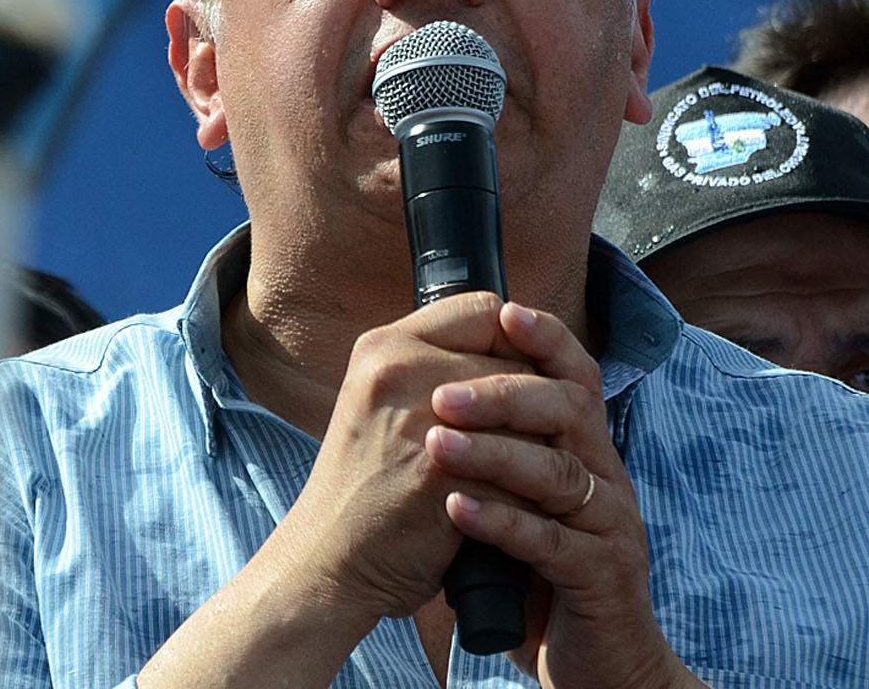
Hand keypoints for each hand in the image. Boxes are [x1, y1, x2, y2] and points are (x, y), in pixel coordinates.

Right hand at [277, 291, 537, 625]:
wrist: (329, 559)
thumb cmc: (363, 485)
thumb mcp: (380, 404)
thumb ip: (433, 369)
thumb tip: (516, 353)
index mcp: (383, 346)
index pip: (484, 308)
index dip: (515, 341)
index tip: (522, 378)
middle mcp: (398, 369)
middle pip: (515, 360)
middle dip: (533, 402)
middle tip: (534, 437)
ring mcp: (422, 418)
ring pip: (527, 411)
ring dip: (539, 445)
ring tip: (532, 473)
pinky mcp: (447, 472)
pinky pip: (524, 464)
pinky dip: (531, 489)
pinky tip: (522, 506)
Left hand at [424, 301, 706, 688]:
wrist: (593, 663)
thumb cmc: (541, 574)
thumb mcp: (521, 498)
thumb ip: (499, 447)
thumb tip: (435, 383)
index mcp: (586, 451)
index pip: (574, 376)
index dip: (546, 340)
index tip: (504, 310)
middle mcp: (607, 479)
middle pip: (569, 411)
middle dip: (505, 395)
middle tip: (444, 396)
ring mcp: (610, 528)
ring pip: (560, 474)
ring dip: (495, 455)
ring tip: (437, 445)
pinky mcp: (602, 578)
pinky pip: (553, 543)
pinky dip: (502, 522)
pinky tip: (457, 509)